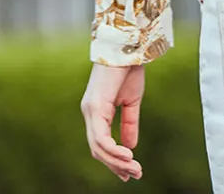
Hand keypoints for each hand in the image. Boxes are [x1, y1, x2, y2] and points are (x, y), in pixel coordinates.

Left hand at [81, 61, 144, 181]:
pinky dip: (113, 150)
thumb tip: (130, 148)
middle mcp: (89, 112)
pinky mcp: (94, 107)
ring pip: (98, 147)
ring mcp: (90, 110)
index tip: (129, 172)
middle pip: (98, 149)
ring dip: (116, 161)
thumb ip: (129, 123)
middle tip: (134, 175)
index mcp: (96, 111)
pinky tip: (127, 156)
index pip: (101, 143)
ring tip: (133, 168)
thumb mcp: (131, 102)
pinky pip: (100, 137)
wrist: (127, 47)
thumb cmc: (129, 70)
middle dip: (116, 165)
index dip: (114, 160)